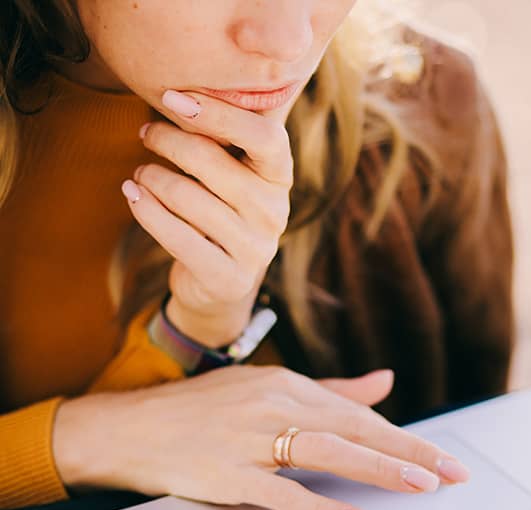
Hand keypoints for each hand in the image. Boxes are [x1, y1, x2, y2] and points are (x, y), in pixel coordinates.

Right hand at [52, 366, 471, 509]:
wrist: (133, 427)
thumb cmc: (205, 409)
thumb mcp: (271, 389)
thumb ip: (334, 390)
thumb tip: (386, 382)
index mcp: (291, 386)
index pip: (363, 417)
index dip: (408, 439)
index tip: (445, 459)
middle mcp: (277, 406)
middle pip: (356, 431)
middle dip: (409, 452)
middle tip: (452, 473)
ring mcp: (253, 439)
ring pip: (328, 453)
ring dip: (379, 469)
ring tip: (420, 484)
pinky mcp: (230, 473)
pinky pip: (282, 491)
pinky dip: (320, 506)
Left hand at [121, 89, 294, 346]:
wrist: (223, 283)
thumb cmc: (221, 210)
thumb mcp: (234, 172)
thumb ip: (224, 136)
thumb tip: (183, 87)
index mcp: (280, 177)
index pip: (265, 136)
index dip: (219, 113)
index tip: (173, 98)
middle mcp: (275, 212)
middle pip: (214, 162)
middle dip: (168, 141)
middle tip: (145, 133)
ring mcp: (256, 248)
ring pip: (188, 197)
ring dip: (151, 178)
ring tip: (138, 173)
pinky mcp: (228, 278)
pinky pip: (176, 236)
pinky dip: (146, 211)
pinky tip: (133, 195)